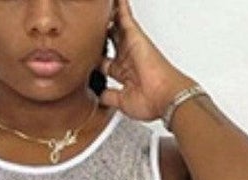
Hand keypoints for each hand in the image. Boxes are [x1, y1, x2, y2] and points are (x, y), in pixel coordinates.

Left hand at [96, 0, 196, 123]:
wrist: (164, 96)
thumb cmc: (150, 101)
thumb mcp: (121, 102)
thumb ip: (109, 96)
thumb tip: (99, 95)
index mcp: (123, 72)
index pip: (103, 61)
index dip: (93, 57)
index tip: (83, 54)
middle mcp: (127, 57)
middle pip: (108, 40)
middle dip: (99, 34)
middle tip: (88, 25)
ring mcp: (130, 45)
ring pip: (114, 25)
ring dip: (108, 16)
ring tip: (99, 7)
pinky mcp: (134, 35)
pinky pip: (123, 14)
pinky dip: (119, 5)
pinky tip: (113, 0)